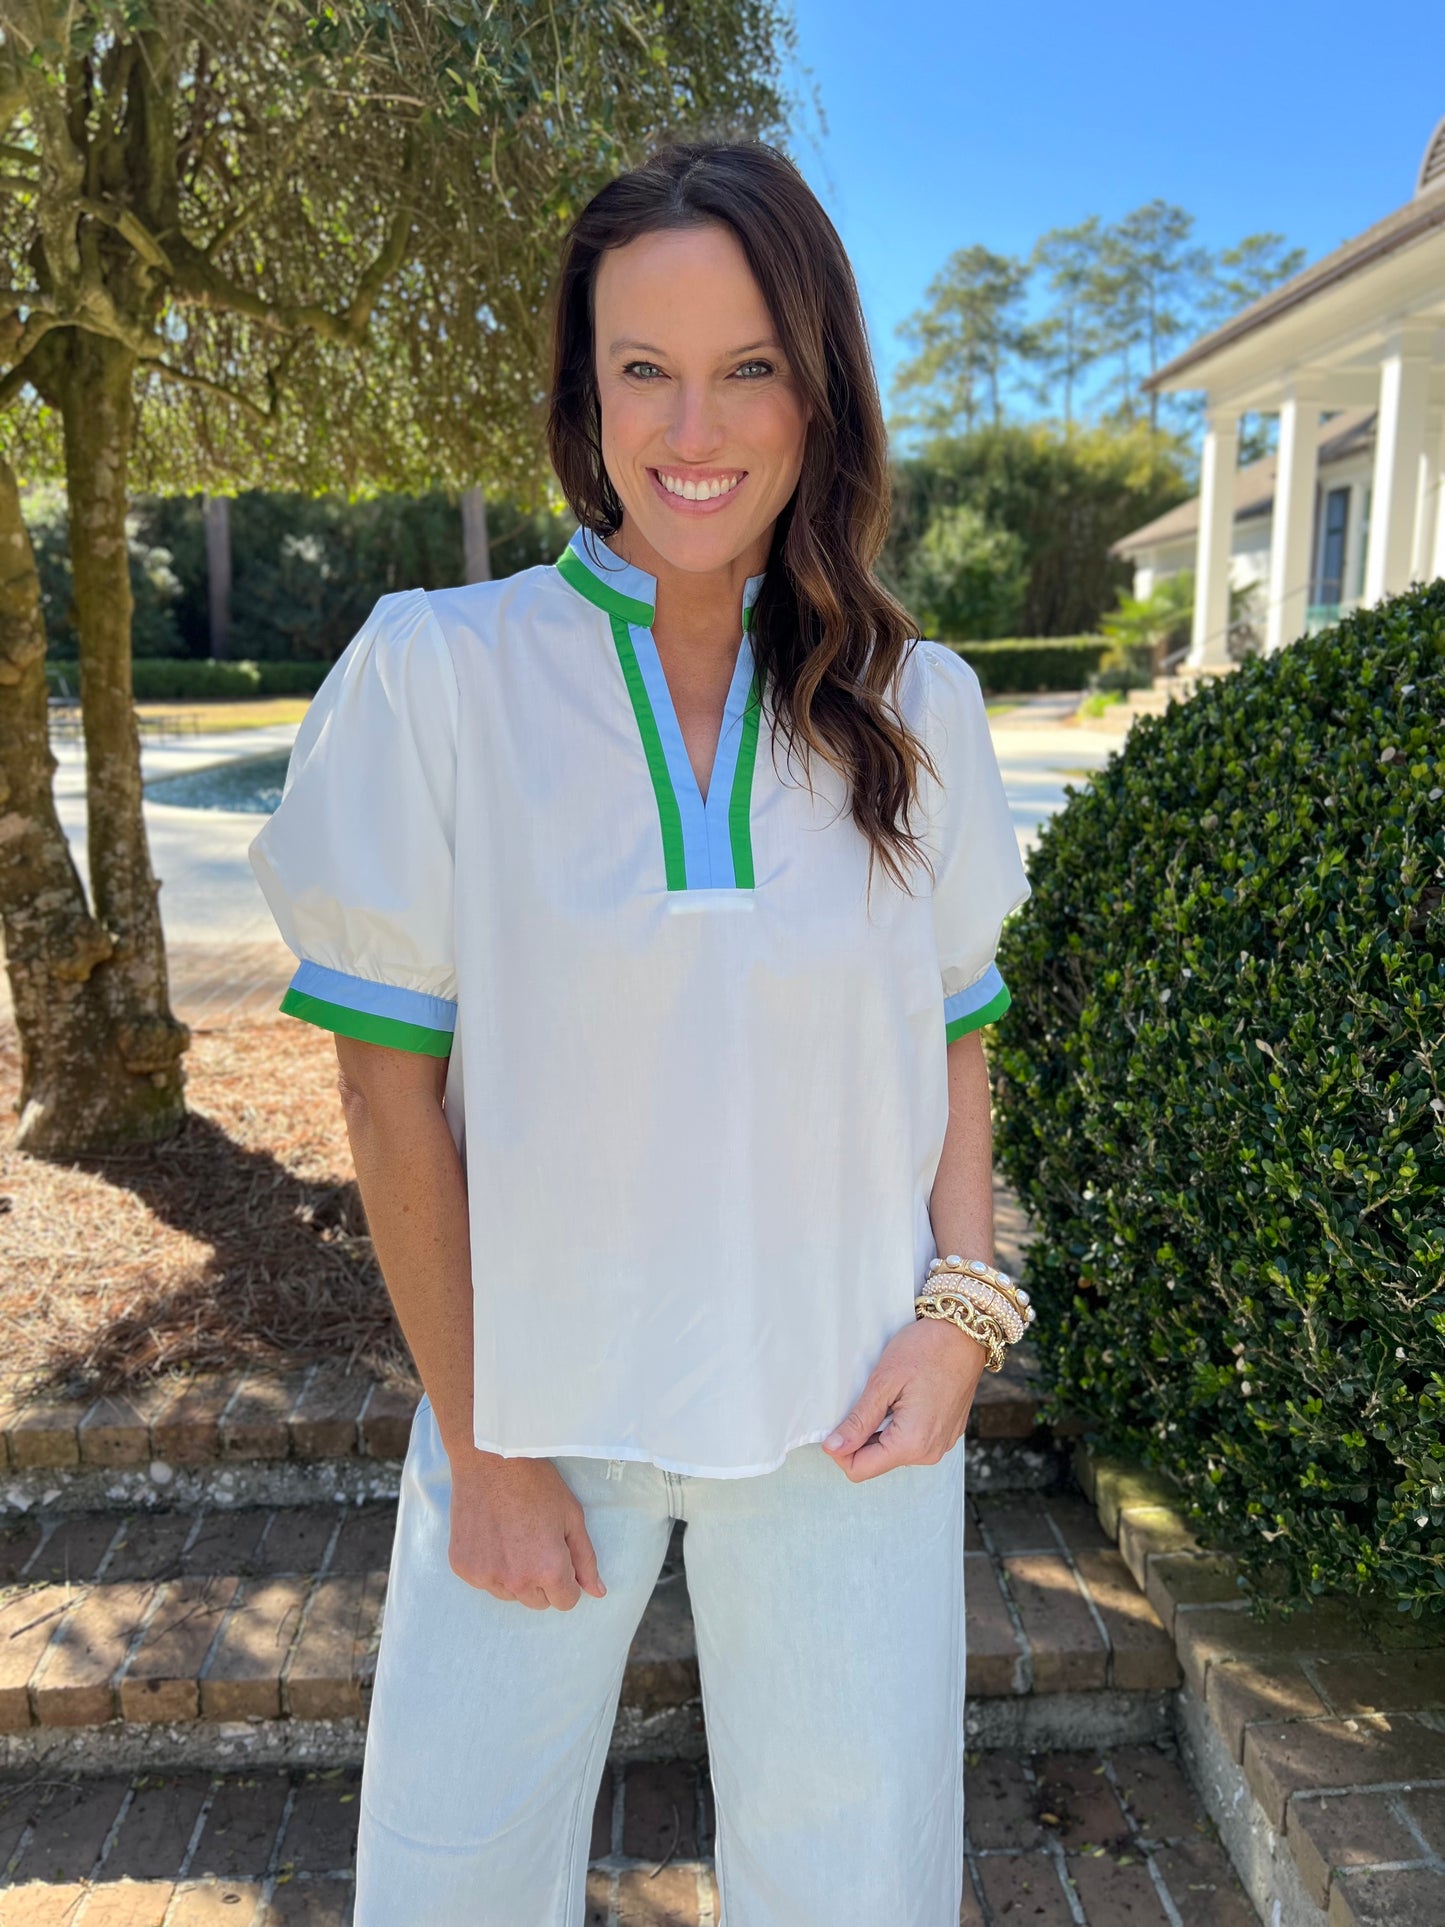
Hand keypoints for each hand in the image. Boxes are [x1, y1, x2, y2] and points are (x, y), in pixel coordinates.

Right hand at [448, 1451, 605, 1609]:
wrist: (490, 1459)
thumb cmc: (535, 1483)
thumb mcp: (571, 1517)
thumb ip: (586, 1560)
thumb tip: (597, 1592)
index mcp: (548, 1570)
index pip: (565, 1602)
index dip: (567, 1580)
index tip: (559, 1556)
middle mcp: (516, 1581)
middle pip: (537, 1602)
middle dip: (542, 1580)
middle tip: (535, 1542)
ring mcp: (486, 1577)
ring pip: (509, 1595)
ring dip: (514, 1576)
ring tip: (512, 1537)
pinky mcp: (463, 1568)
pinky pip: (484, 1581)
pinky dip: (490, 1566)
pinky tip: (492, 1536)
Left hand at [821, 1316, 987, 1481]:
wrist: (965, 1335)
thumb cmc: (925, 1350)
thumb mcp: (883, 1382)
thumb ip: (858, 1421)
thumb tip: (832, 1448)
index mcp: (912, 1443)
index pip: (859, 1469)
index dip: (839, 1449)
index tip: (837, 1421)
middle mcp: (929, 1453)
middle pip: (876, 1462)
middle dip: (860, 1438)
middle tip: (864, 1401)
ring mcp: (940, 1445)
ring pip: (893, 1452)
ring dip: (879, 1431)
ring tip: (886, 1397)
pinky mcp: (945, 1435)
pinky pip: (911, 1442)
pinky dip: (898, 1427)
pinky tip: (903, 1399)